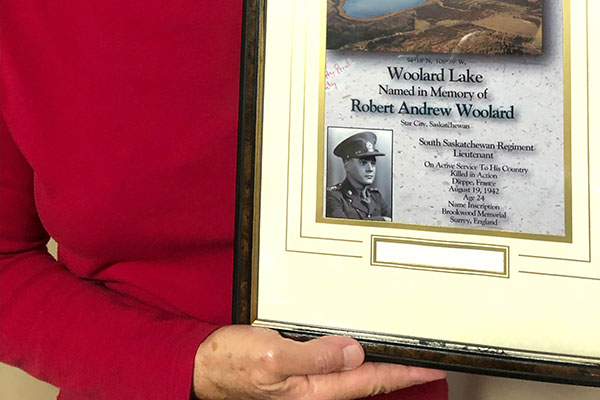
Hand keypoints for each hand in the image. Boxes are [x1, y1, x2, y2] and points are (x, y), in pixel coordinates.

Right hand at [193, 325, 444, 399]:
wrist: (202, 368)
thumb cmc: (231, 364)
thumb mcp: (271, 355)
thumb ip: (315, 355)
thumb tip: (355, 351)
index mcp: (313, 391)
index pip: (370, 380)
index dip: (405, 373)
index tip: (432, 364)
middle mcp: (314, 391)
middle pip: (367, 381)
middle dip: (399, 371)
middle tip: (428, 359)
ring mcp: (306, 385)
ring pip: (353, 375)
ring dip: (379, 366)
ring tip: (405, 356)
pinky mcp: (296, 374)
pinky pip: (334, 367)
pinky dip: (354, 359)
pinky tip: (359, 351)